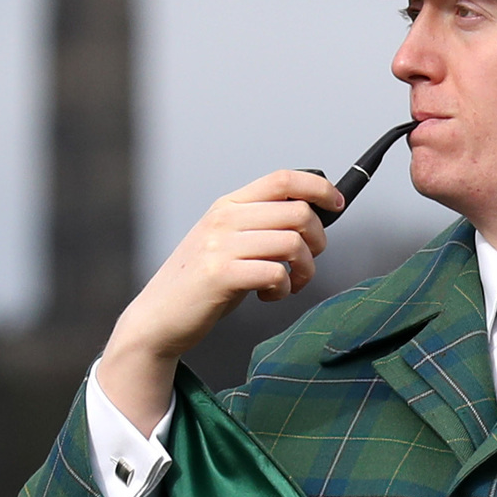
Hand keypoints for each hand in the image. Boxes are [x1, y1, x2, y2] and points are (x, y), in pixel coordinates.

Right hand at [97, 170, 339, 428]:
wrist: (158, 318)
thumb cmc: (203, 284)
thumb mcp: (228, 243)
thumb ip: (261, 226)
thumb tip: (313, 217)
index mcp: (229, 205)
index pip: (283, 178)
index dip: (319, 188)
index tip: (337, 205)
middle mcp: (224, 219)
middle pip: (298, 212)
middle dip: (318, 241)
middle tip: (305, 265)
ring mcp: (220, 245)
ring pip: (293, 243)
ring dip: (304, 270)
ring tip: (289, 286)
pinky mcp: (220, 275)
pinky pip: (277, 273)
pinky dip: (284, 289)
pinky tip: (269, 296)